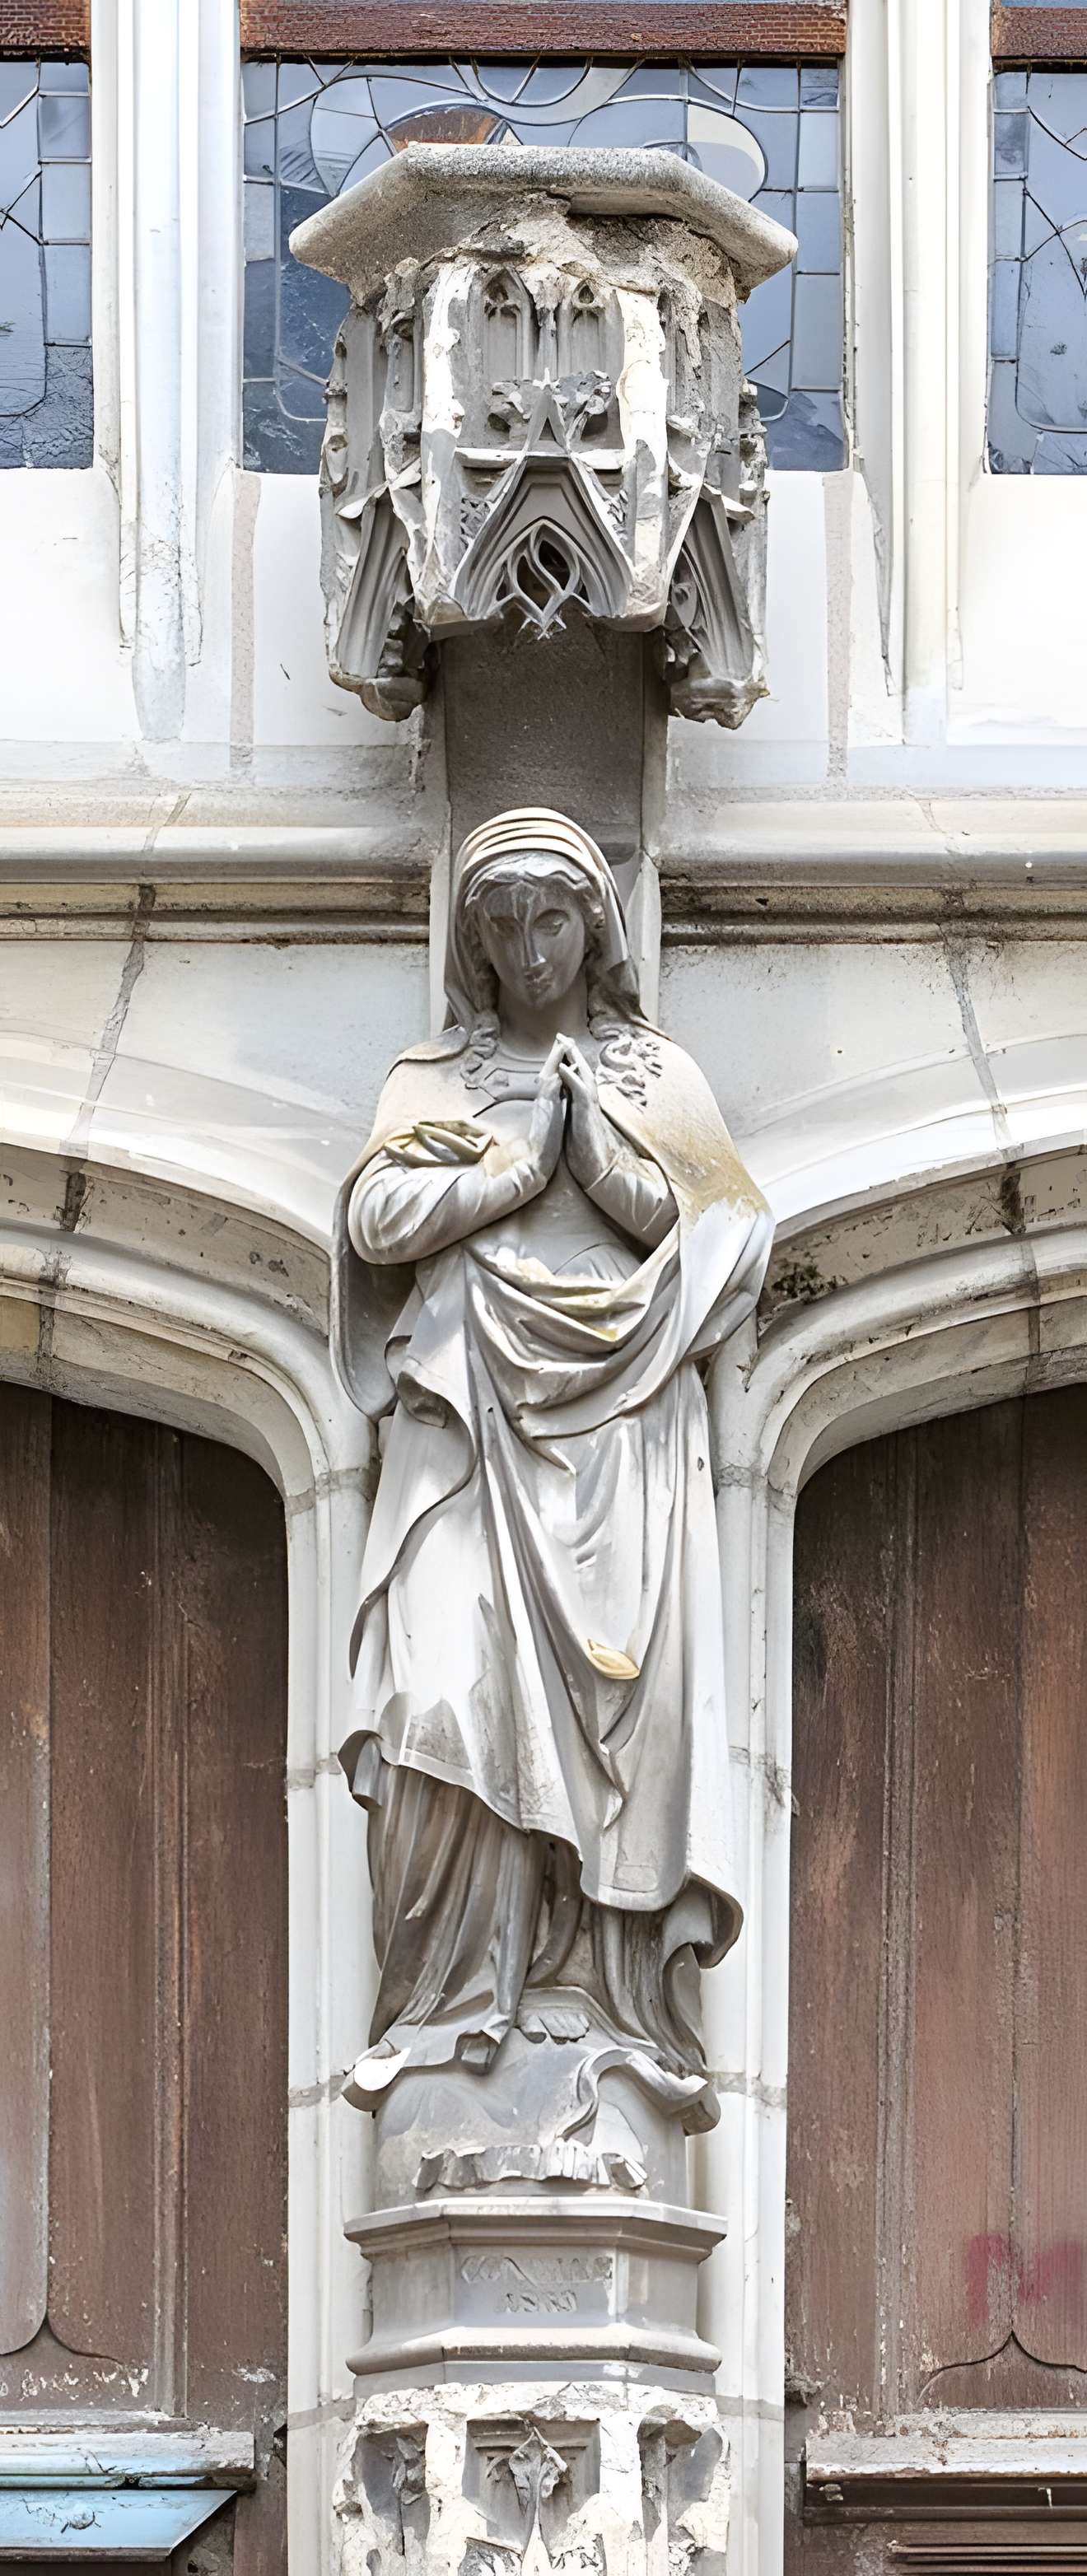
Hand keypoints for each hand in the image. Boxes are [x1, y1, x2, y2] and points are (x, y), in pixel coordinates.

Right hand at [524, 1036, 566, 1182]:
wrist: (536, 1164)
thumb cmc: (544, 1147)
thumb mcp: (550, 1123)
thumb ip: (551, 1109)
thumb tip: (556, 1100)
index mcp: (546, 1104)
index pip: (552, 1078)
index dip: (557, 1063)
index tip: (563, 1049)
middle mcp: (543, 1101)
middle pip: (548, 1072)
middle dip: (556, 1054)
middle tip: (562, 1037)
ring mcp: (544, 1106)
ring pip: (549, 1077)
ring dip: (556, 1060)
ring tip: (564, 1043)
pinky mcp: (547, 1113)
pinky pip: (552, 1091)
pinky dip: (559, 1077)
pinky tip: (565, 1067)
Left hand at [558, 1038, 613, 1188]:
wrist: (594, 1170)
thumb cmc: (584, 1152)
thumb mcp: (574, 1126)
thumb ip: (572, 1111)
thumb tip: (567, 1102)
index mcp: (581, 1105)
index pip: (575, 1079)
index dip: (568, 1063)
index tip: (559, 1048)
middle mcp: (587, 1103)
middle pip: (581, 1072)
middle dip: (572, 1054)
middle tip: (562, 1036)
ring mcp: (589, 1108)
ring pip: (583, 1077)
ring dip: (574, 1059)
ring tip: (564, 1043)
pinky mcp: (587, 1115)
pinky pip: (579, 1092)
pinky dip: (571, 1078)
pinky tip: (562, 1067)